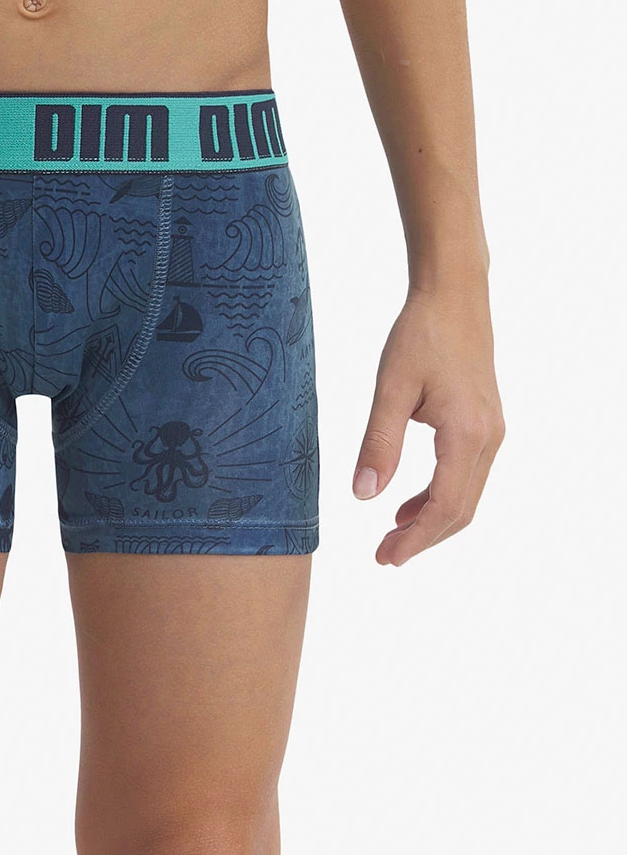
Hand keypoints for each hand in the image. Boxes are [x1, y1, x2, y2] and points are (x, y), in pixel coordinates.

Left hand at [353, 284, 503, 565]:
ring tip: (392, 535)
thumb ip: (378, 443)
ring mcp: (492, 432)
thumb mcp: (390, 388)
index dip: (414, 538)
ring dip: (431, 520)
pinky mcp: (485, 423)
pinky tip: (408, 501)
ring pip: (467, 495)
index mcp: (466, 434)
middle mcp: (488, 439)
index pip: (444, 506)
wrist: (454, 297)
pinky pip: (467, 475)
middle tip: (384, 557)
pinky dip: (440, 495)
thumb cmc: (420, 335)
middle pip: (460, 510)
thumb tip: (362, 496)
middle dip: (423, 538)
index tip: (385, 557)